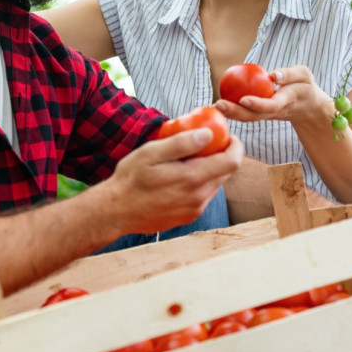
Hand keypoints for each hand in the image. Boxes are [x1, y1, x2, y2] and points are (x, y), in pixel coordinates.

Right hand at [103, 127, 242, 234]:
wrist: (116, 212)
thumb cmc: (130, 179)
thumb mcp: (151, 153)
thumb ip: (181, 143)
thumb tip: (208, 134)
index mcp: (192, 178)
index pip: (232, 161)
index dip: (235, 145)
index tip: (227, 135)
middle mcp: (199, 197)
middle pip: (226, 172)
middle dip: (221, 155)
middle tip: (204, 143)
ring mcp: (195, 209)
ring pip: (215, 184)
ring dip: (209, 169)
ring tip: (188, 160)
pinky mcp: (188, 216)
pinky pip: (203, 195)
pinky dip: (199, 183)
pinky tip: (179, 177)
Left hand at [214, 65, 331, 123]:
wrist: (308, 107)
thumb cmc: (304, 86)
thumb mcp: (304, 76)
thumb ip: (291, 74)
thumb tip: (273, 75)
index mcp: (286, 102)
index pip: (271, 105)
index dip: (258, 104)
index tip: (243, 99)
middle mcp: (274, 111)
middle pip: (254, 115)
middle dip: (235, 112)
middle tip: (218, 104)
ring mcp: (266, 116)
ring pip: (248, 117)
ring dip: (230, 114)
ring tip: (213, 106)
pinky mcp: (261, 115)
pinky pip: (245, 114)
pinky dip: (231, 111)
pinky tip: (216, 106)